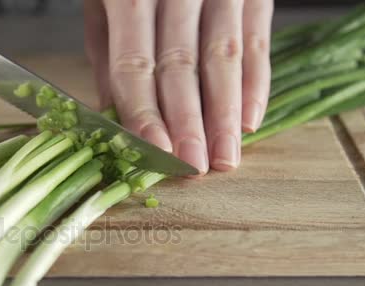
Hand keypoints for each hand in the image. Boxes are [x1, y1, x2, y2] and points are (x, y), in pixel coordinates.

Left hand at [84, 0, 273, 174]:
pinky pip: (257, 39)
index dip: (144, 114)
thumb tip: (110, 109)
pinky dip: (256, 81)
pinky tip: (250, 119)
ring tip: (226, 157)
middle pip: (181, 65)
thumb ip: (108, 49)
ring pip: (223, 57)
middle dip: (189, 123)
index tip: (155, 155)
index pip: (135, 64)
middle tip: (195, 168)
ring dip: (225, 113)